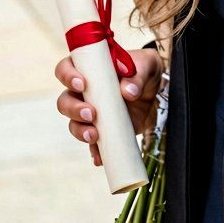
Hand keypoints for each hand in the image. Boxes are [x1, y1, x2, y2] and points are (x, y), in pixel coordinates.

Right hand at [55, 48, 163, 166]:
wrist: (158, 93)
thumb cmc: (146, 70)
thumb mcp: (147, 65)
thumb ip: (138, 74)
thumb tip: (128, 91)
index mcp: (90, 69)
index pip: (66, 68)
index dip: (67, 76)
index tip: (82, 84)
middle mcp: (85, 92)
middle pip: (65, 101)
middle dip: (73, 109)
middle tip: (91, 114)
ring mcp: (92, 113)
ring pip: (74, 124)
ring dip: (80, 131)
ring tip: (94, 136)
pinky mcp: (102, 131)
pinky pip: (92, 145)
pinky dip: (95, 152)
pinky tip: (100, 157)